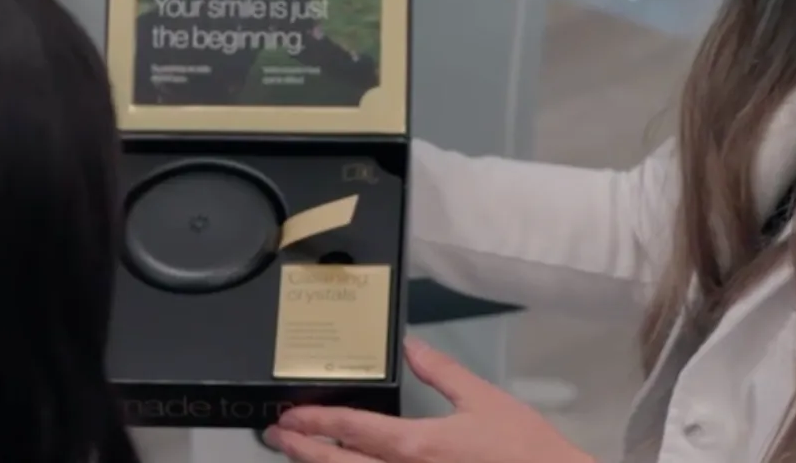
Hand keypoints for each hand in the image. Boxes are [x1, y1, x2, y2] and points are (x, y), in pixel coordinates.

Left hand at [266, 337, 595, 462]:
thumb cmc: (519, 445)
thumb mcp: (482, 398)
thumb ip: (443, 371)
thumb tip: (411, 345)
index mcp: (418, 447)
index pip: (355, 432)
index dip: (318, 423)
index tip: (289, 416)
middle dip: (304, 451)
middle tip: (276, 435)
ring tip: (298, 454)